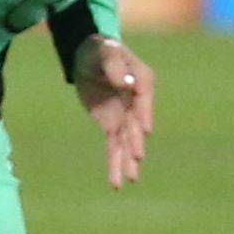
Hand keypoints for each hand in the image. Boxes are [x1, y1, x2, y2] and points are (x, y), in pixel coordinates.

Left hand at [73, 36, 155, 190]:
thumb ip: (114, 66)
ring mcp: (126, 116)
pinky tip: (116, 182)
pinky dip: (114, 163)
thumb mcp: (105, 53)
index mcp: (142, 81)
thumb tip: (125, 83)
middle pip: (137, 124)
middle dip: (137, 141)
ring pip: (127, 141)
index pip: (143, 99)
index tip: (145, 130)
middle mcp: (138, 102)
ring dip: (128, 160)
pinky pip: (114, 146)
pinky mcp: (112, 125)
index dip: (143, 114)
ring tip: (131, 179)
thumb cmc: (100, 50)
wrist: (88, 57)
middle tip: (137, 157)